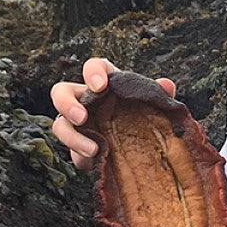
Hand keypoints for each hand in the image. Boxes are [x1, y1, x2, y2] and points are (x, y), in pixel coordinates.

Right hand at [49, 58, 175, 169]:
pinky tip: (97, 158)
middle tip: (82, 117)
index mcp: (105, 83)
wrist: (140, 147)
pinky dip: (81, 154)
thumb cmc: (144, 115)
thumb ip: (159, 93)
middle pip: (60, 92)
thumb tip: (166, 85)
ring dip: (71, 136)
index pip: (93, 67)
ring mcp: (77, 124)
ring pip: (60, 123)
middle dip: (67, 103)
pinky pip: (70, 149)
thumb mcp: (154, 104)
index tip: (100, 85)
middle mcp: (85, 100)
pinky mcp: (77, 146)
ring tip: (92, 149)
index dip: (93, 72)